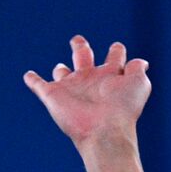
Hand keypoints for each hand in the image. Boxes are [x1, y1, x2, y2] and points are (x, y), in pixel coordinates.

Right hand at [24, 35, 150, 144]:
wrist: (105, 131)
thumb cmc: (123, 109)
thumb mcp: (139, 83)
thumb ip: (137, 69)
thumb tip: (142, 62)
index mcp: (111, 76)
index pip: (114, 58)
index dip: (116, 52)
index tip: (117, 49)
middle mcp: (90, 80)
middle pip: (83, 57)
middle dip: (80, 47)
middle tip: (77, 40)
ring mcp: (71, 88)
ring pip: (61, 73)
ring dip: (60, 70)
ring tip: (60, 69)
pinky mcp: (53, 96)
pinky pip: (38, 85)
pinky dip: (32, 80)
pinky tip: (28, 76)